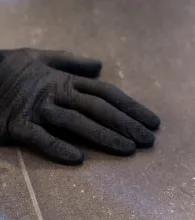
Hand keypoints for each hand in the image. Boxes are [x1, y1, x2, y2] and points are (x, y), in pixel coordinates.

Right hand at [0, 48, 159, 164]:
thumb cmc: (6, 69)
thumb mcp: (38, 58)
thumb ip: (70, 62)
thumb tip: (99, 66)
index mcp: (62, 80)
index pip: (105, 93)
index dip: (131, 107)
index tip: (154, 123)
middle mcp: (54, 93)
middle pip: (97, 107)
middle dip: (126, 124)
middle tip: (148, 141)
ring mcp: (35, 109)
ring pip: (74, 121)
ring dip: (103, 136)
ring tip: (127, 149)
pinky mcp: (14, 125)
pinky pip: (39, 137)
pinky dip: (58, 147)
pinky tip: (78, 159)